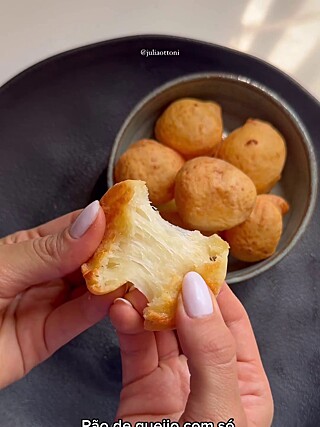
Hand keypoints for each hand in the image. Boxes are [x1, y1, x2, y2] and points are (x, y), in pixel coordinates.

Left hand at [0, 201, 123, 388]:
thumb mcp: (3, 265)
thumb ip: (50, 249)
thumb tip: (93, 219)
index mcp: (31, 247)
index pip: (75, 228)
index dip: (105, 219)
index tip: (133, 213)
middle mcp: (44, 273)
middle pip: (89, 258)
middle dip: (117, 251)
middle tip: (146, 244)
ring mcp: (48, 304)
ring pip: (90, 288)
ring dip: (116, 280)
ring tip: (141, 270)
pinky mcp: (49, 337)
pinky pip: (81, 319)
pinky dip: (103, 308)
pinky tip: (120, 296)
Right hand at [110, 273, 272, 425]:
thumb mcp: (219, 409)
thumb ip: (210, 350)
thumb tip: (196, 291)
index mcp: (243, 381)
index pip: (230, 320)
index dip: (212, 288)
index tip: (193, 260)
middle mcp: (208, 375)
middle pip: (192, 319)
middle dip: (174, 289)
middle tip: (158, 262)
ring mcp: (173, 381)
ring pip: (160, 330)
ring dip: (146, 303)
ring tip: (135, 280)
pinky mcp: (139, 389)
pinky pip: (134, 349)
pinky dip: (126, 325)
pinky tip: (121, 309)